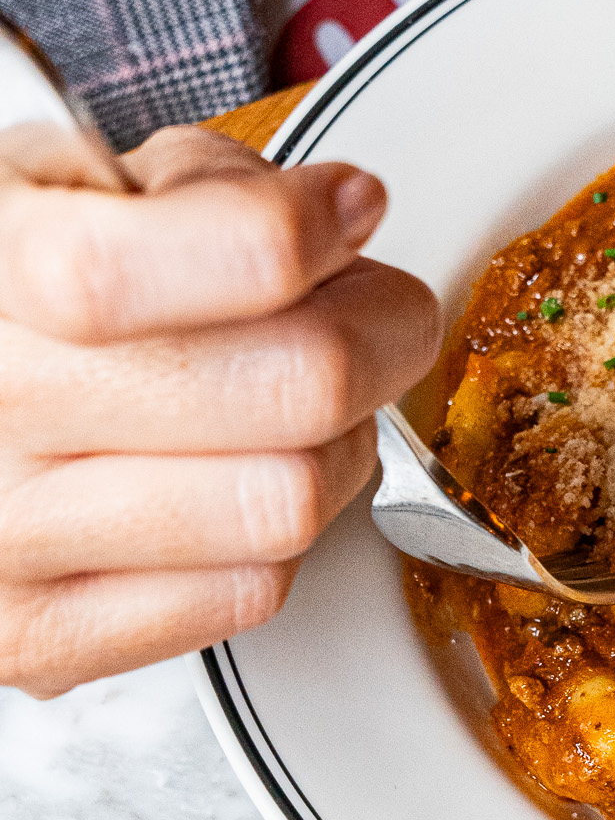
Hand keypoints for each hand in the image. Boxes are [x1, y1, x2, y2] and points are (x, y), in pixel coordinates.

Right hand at [0, 122, 441, 696]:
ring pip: (287, 501)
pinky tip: (237, 490)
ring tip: (295, 415)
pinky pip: (250, 592)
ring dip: (335, 450)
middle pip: (284, 388)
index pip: (124, 272)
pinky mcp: (37, 636)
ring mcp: (3, 532)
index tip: (342, 215)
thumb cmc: (46, 293)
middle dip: (372, 339)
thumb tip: (341, 216)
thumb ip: (214, 188)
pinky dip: (274, 543)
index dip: (282, 240)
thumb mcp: (98, 183)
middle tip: (369, 319)